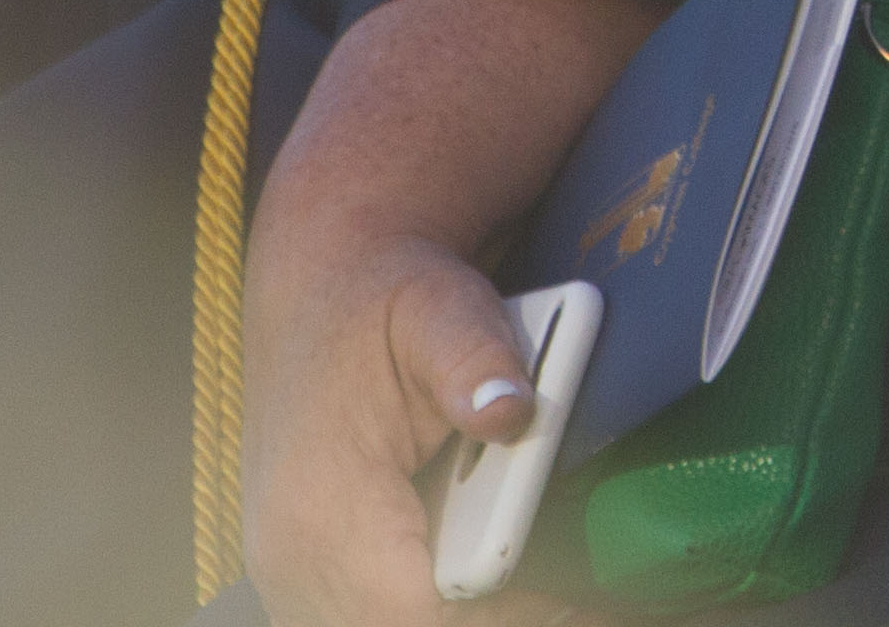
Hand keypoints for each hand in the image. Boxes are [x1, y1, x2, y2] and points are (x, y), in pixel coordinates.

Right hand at [237, 0, 673, 626]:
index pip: (418, 609)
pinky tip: (520, 590)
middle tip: (593, 599)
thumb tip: (511, 412)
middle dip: (512, 616)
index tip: (585, 604)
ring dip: (484, 614)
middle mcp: (295, 559)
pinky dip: (450, 610)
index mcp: (323, 504)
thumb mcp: (439, 305)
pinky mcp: (316, 579)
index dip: (510, 615)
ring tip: (567, 594)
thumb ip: (477, 358)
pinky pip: (383, 616)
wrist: (324, 293)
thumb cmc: (386, 300)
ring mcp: (299, 577)